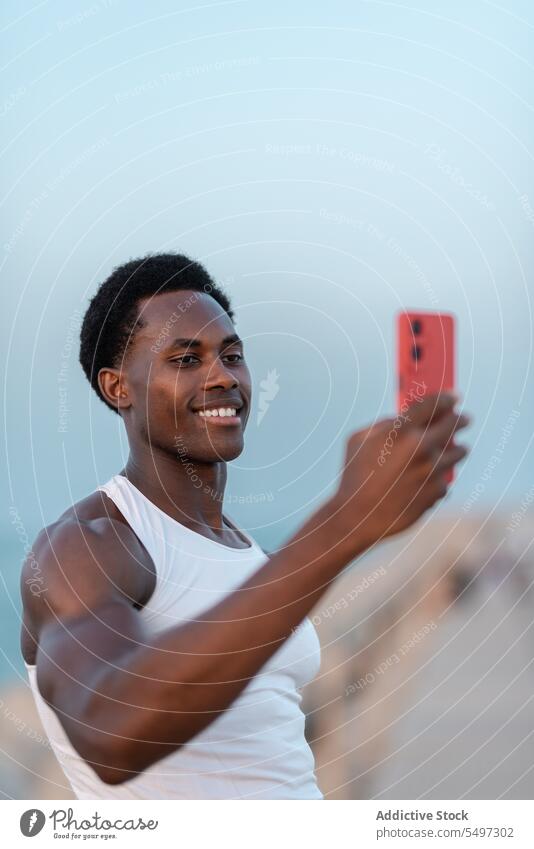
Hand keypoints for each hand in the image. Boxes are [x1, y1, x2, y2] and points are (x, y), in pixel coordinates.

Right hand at [330, 392, 470, 553]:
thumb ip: (384, 424)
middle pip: (454, 424)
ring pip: (458, 452)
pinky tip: (431, 480)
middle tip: (464, 418)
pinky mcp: (436, 492)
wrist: (357, 516)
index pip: (435, 403)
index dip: (447, 397)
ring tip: (459, 448)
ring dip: (458, 448)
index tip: (453, 397)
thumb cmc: (354, 475)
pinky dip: (440, 478)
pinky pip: (445, 479)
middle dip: (461, 418)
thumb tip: (406, 418)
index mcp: (401, 430)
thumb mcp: (359, 440)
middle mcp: (421, 447)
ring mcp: (432, 471)